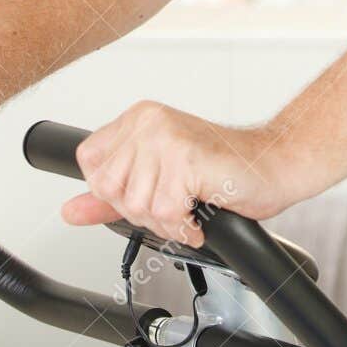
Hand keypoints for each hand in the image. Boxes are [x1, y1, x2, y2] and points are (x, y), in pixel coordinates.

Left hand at [61, 101, 303, 247]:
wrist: (275, 165)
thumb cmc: (224, 170)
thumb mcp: (159, 180)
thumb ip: (110, 197)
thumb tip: (70, 211)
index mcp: (138, 119)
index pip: (89, 163)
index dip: (113, 191)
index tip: (146, 192)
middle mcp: (149, 121)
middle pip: (108, 188)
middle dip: (140, 210)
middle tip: (172, 205)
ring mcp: (166, 136)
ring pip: (136, 204)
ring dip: (166, 221)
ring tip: (189, 209)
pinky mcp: (185, 157)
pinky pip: (165, 212)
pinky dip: (183, 227)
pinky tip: (198, 217)